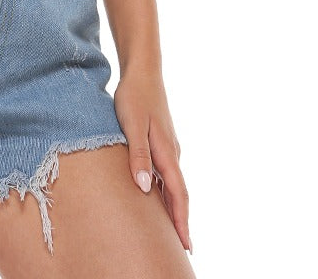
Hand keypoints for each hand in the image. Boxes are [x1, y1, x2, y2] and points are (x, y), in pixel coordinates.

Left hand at [113, 68, 191, 253]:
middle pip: (180, 193)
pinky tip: (158, 196)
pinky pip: (167, 172)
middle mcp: (172, 152)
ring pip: (174, 183)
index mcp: (166, 152)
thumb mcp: (131, 124)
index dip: (181, 221)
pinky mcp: (162, 140)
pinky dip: (167, 190)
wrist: (143, 70)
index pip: (178, 194)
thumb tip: (143, 188)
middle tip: (183, 246)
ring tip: (171, 229)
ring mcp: (168, 146)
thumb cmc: (134, 96)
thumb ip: (138, 155)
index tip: (186, 245)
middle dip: (181, 220)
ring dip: (174, 206)